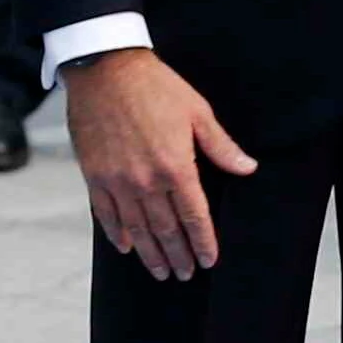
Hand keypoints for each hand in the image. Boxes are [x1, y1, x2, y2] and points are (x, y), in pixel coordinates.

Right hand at [65, 49, 257, 280]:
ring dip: (149, 253)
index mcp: (176, 166)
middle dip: (177, 255)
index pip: (194, 216)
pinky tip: (126, 246)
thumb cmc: (155, 86)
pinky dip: (116, 233)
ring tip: (159, 271)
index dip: (203, 241)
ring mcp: (118, 181)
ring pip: (137, 229)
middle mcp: (147, 181)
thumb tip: (247, 168)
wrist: (105, 68)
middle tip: (184, 274)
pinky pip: (105, 214)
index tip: (208, 259)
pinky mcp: (94, 175)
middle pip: (166, 229)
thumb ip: (221, 146)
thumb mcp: (197, 111)